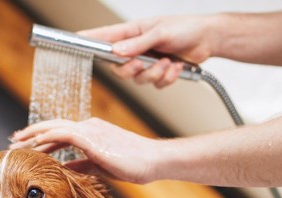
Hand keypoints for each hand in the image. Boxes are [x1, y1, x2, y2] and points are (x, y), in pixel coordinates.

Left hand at [9, 118, 164, 183]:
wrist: (154, 160)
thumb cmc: (133, 164)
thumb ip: (82, 164)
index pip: (60, 132)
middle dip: (31, 133)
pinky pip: (65, 134)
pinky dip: (48, 137)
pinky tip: (36, 144)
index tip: (25, 145)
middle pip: (52, 126)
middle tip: (13, 140)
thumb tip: (65, 167)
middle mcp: (88, 127)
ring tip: (17, 142)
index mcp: (91, 132)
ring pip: (54, 127)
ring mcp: (90, 130)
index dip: (41, 137)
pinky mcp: (93, 138)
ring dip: (34, 134)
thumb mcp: (101, 166)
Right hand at [79, 16, 216, 87]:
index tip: (73, 40)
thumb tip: (117, 51)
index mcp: (132, 33)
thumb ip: (138, 43)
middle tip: (142, 64)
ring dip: (155, 74)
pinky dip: (167, 78)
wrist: (208, 39)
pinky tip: (176, 67)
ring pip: (137, 80)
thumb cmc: (185, 28)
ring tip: (169, 62)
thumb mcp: (161, 32)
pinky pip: (154, 85)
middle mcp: (136, 48)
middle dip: (131, 70)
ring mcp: (146, 62)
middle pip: (118, 68)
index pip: (104, 37)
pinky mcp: (158, 73)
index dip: (87, 40)